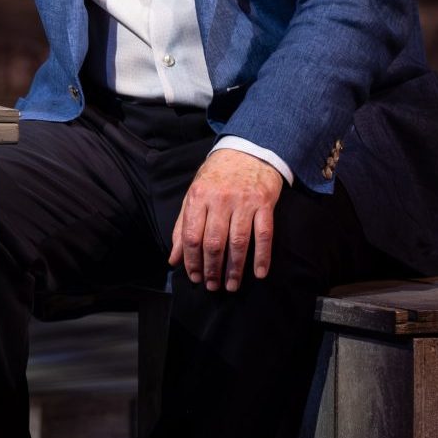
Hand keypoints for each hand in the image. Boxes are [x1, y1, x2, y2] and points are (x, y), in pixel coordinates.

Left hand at [168, 149, 283, 292]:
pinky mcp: (264, 203)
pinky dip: (262, 256)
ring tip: (232, 285)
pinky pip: (264, 234)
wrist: (247, 151)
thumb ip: (182, 227)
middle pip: (214, 242)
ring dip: (235, 268)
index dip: (191, 260)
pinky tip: (259, 273)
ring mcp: (244, 202)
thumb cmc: (216, 177)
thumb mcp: (193, 196)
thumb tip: (173, 259)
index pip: (191, 235)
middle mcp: (220, 200)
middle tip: (212, 286)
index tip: (193, 277)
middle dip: (212, 268)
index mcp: (198, 197)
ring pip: (238, 242)